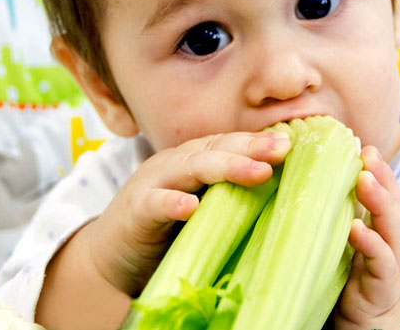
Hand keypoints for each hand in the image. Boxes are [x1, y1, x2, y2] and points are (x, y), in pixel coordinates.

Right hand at [83, 130, 290, 295]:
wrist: (110, 257)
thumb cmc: (167, 232)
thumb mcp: (205, 209)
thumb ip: (233, 198)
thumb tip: (286, 196)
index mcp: (194, 160)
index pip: (229, 144)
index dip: (257, 142)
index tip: (290, 142)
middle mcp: (175, 164)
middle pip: (215, 149)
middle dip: (250, 147)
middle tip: (282, 148)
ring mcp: (153, 183)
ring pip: (191, 168)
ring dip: (225, 167)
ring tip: (258, 172)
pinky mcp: (135, 212)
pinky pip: (155, 203)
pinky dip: (172, 203)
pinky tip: (190, 207)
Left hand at [333, 145, 399, 329]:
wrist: (364, 327)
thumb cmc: (348, 281)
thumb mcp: (341, 243)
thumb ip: (335, 216)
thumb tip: (306, 180)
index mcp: (380, 231)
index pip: (384, 193)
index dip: (379, 169)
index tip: (363, 145)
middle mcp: (390, 244)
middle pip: (393, 205)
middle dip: (384, 176)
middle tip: (369, 153)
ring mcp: (388, 266)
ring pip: (392, 229)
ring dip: (380, 202)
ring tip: (366, 179)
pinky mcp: (381, 289)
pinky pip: (381, 264)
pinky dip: (371, 245)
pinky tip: (357, 229)